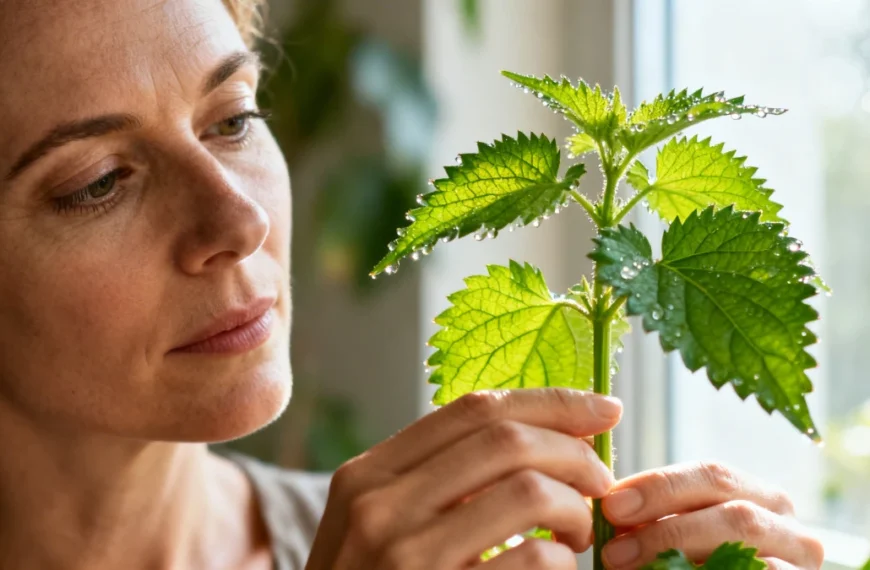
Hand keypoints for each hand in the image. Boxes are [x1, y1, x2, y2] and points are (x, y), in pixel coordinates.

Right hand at [304, 388, 623, 569]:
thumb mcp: (377, 524)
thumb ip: (434, 480)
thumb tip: (536, 436)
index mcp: (367, 474)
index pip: (472, 409)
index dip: (549, 402)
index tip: (602, 408)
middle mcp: (379, 506)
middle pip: (507, 441)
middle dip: (575, 453)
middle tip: (600, 479)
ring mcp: (406, 556)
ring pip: (529, 491)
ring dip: (575, 507)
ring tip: (577, 531)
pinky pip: (533, 559)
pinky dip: (562, 560)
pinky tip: (555, 567)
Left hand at [600, 461, 824, 569]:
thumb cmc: (700, 562)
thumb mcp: (682, 534)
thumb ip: (655, 520)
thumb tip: (607, 513)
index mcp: (756, 494)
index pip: (710, 475)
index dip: (659, 487)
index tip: (611, 505)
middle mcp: (786, 524)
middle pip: (732, 515)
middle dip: (667, 530)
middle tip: (615, 551)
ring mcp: (800, 562)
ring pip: (746, 554)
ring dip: (682, 562)